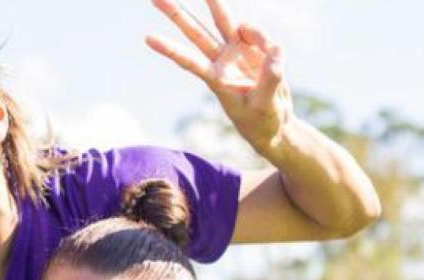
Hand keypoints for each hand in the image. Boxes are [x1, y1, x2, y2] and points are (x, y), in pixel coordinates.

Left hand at [146, 0, 293, 158]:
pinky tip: (274, 52)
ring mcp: (236, 52)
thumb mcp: (264, 106)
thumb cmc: (262, 122)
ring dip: (215, 3)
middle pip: (195, 33)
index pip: (189, 61)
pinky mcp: (254, 48)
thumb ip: (269, 78)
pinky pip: (255, 32)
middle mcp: (221, 62)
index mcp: (216, 80)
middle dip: (177, 14)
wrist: (275, 124)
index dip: (170, 49)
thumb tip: (275, 49)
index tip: (148, 38)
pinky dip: (263, 37)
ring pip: (221, 22)